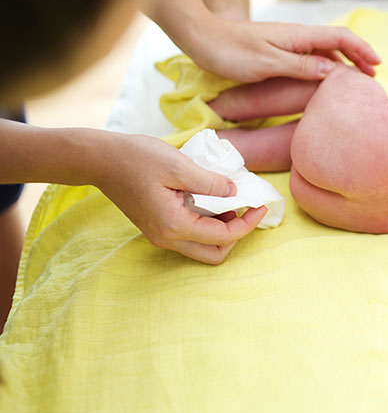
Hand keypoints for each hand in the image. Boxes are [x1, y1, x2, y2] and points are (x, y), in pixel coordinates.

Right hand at [94, 134, 266, 263]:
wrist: (100, 159)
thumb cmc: (136, 158)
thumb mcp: (179, 165)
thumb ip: (211, 182)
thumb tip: (235, 191)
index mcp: (174, 226)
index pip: (224, 237)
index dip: (248, 223)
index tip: (261, 205)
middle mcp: (167, 239)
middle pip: (215, 254)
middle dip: (237, 234)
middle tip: (246, 208)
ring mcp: (160, 236)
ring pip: (203, 247)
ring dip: (222, 230)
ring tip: (230, 201)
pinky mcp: (157, 228)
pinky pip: (191, 236)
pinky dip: (208, 224)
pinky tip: (212, 201)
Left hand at [187, 14, 380, 82]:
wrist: (201, 37)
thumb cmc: (231, 52)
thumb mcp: (267, 64)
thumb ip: (301, 67)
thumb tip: (334, 70)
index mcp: (299, 36)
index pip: (341, 36)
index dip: (362, 49)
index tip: (377, 65)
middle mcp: (297, 37)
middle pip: (337, 43)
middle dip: (358, 57)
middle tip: (373, 78)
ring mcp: (288, 43)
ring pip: (325, 51)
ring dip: (343, 64)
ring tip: (354, 83)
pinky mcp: (279, 51)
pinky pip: (310, 58)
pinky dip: (325, 67)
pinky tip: (324, 82)